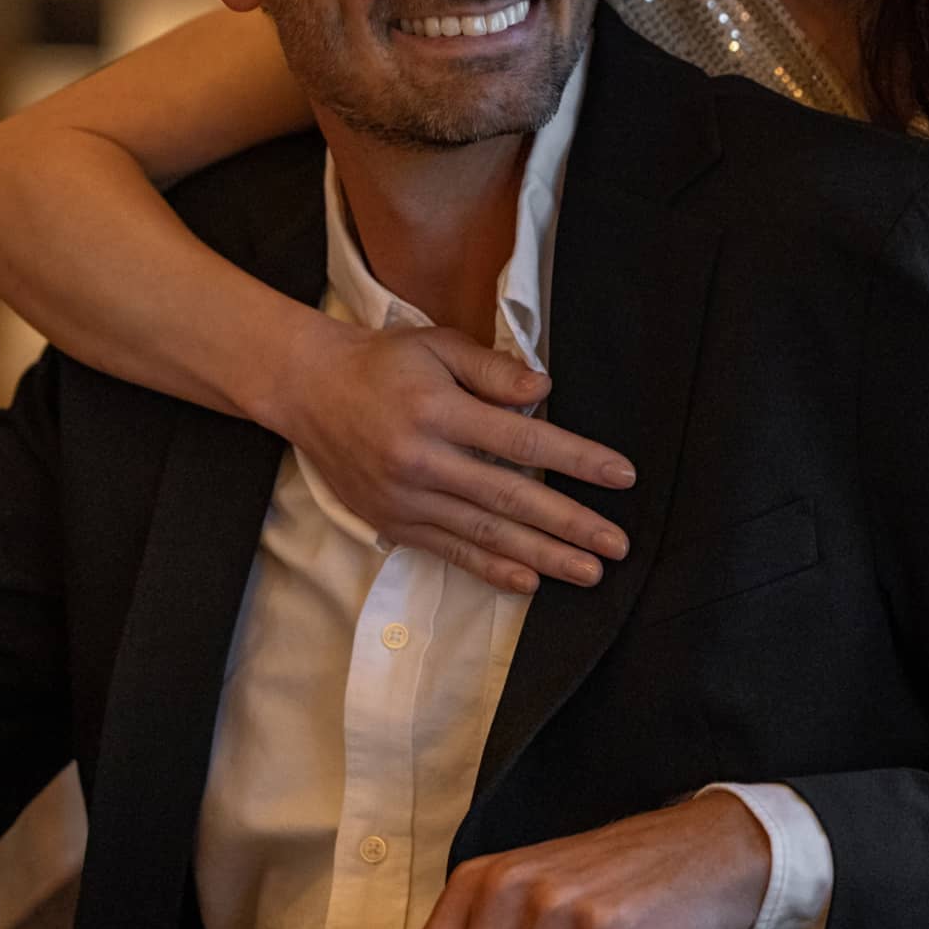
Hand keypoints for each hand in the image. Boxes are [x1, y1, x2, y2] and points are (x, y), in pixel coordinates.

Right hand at [274, 315, 635, 592]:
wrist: (308, 390)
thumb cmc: (382, 363)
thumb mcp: (437, 346)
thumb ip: (492, 370)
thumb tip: (544, 389)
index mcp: (439, 411)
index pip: (522, 441)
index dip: (576, 460)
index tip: (620, 475)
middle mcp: (423, 461)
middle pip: (510, 498)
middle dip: (569, 524)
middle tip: (616, 544)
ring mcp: (406, 498)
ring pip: (485, 534)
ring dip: (542, 556)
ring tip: (588, 571)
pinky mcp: (393, 523)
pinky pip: (450, 552)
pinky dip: (491, 571)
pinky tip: (529, 582)